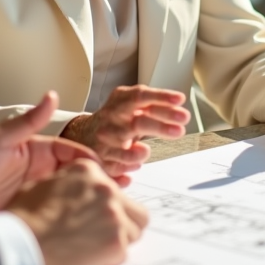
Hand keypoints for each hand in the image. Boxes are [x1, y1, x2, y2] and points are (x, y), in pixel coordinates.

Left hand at [0, 91, 106, 215]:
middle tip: (123, 187)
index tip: (108, 168)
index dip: (93, 160)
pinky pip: (57, 220)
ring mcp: (38, 198)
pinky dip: (74, 221)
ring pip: (72, 199)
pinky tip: (87, 225)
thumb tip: (51, 95)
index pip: (74, 154)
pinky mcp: (31, 220)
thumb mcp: (0, 138)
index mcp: (38, 153)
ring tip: (114, 206)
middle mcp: (42, 175)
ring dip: (91, 201)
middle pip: (79, 177)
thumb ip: (28, 120)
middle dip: (101, 181)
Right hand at [8, 159, 148, 264]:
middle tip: (102, 232)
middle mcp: (106, 188)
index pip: (112, 186)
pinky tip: (91, 256)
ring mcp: (114, 214)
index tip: (97, 214)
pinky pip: (125, 250)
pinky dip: (111, 256)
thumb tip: (81, 191)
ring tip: (96, 245)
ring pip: (135, 227)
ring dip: (120, 236)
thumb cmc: (26, 217)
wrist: (21, 244)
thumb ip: (71, 182)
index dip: (105, 204)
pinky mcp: (116, 241)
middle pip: (132, 206)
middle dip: (121, 219)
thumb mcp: (46, 183)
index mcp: (88, 170)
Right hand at [61, 85, 190, 176]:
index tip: (180, 100)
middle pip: (137, 122)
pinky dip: (127, 168)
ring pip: (124, 150)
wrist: (83, 134)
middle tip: (181, 128)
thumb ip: (152, 105)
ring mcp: (105, 141)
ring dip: (138, 152)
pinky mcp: (101, 160)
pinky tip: (135, 166)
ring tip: (146, 151)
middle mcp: (112, 120)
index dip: (161, 97)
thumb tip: (178, 105)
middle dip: (160, 126)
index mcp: (121, 102)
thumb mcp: (130, 105)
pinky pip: (117, 168)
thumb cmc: (116, 119)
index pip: (140, 96)